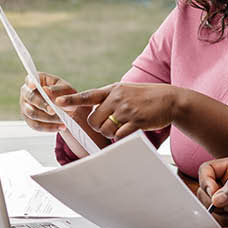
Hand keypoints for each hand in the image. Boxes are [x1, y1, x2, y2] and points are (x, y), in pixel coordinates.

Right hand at [19, 72, 77, 132]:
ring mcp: (25, 106)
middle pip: (30, 98)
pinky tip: (60, 126)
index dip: (30, 82)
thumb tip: (47, 91)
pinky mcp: (28, 120)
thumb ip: (57, 90)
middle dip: (42, 104)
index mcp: (36, 80)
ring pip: (32, 113)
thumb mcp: (66, 90)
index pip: (29, 79)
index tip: (33, 85)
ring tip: (62, 120)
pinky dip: (49, 127)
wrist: (67, 108)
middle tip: (53, 110)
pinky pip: (36, 125)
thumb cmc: (65, 95)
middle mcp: (27, 92)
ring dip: (48, 118)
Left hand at [56, 82, 180, 139]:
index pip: (88, 95)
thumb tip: (94, 111)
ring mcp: (126, 109)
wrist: (170, 99)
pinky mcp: (136, 120)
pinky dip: (121, 137)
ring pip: (105, 129)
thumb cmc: (146, 97)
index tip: (57, 101)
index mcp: (112, 90)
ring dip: (111, 133)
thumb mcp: (126, 91)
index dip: (71, 100)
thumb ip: (110, 98)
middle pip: (94, 120)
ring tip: (123, 126)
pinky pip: (119, 135)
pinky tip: (130, 130)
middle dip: (98, 126)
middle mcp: (117, 98)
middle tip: (110, 124)